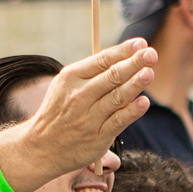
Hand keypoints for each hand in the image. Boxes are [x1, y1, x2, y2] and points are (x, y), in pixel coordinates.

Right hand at [6, 41, 155, 186]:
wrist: (41, 148)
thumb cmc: (59, 112)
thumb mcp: (65, 86)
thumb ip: (92, 74)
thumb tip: (125, 59)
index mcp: (71, 78)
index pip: (102, 60)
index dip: (123, 51)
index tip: (141, 43)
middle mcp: (80, 96)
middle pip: (112, 76)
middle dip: (134, 64)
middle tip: (151, 54)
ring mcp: (89, 117)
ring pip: (117, 97)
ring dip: (135, 84)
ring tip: (149, 73)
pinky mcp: (98, 137)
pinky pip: (118, 121)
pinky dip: (132, 111)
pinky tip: (144, 103)